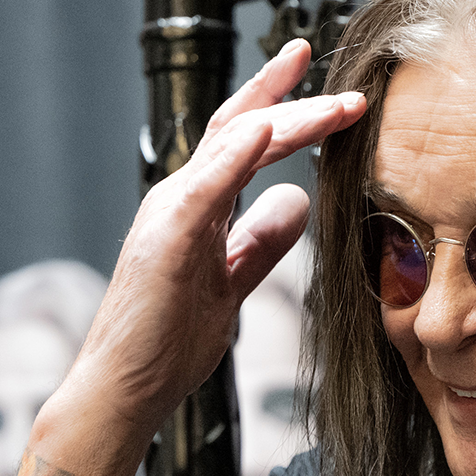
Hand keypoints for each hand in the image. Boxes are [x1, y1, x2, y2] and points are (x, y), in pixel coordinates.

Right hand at [51, 40, 367, 451]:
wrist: (126, 387)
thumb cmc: (168, 342)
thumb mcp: (232, 283)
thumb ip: (260, 242)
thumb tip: (295, 203)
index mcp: (198, 206)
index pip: (246, 142)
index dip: (289, 111)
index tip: (333, 92)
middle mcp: (181, 198)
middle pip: (241, 128)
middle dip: (295, 100)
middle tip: (349, 89)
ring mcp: (170, 214)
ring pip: (231, 146)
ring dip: (286, 119)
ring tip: (334, 105)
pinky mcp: (166, 240)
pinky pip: (205, 187)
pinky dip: (235, 155)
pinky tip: (267, 130)